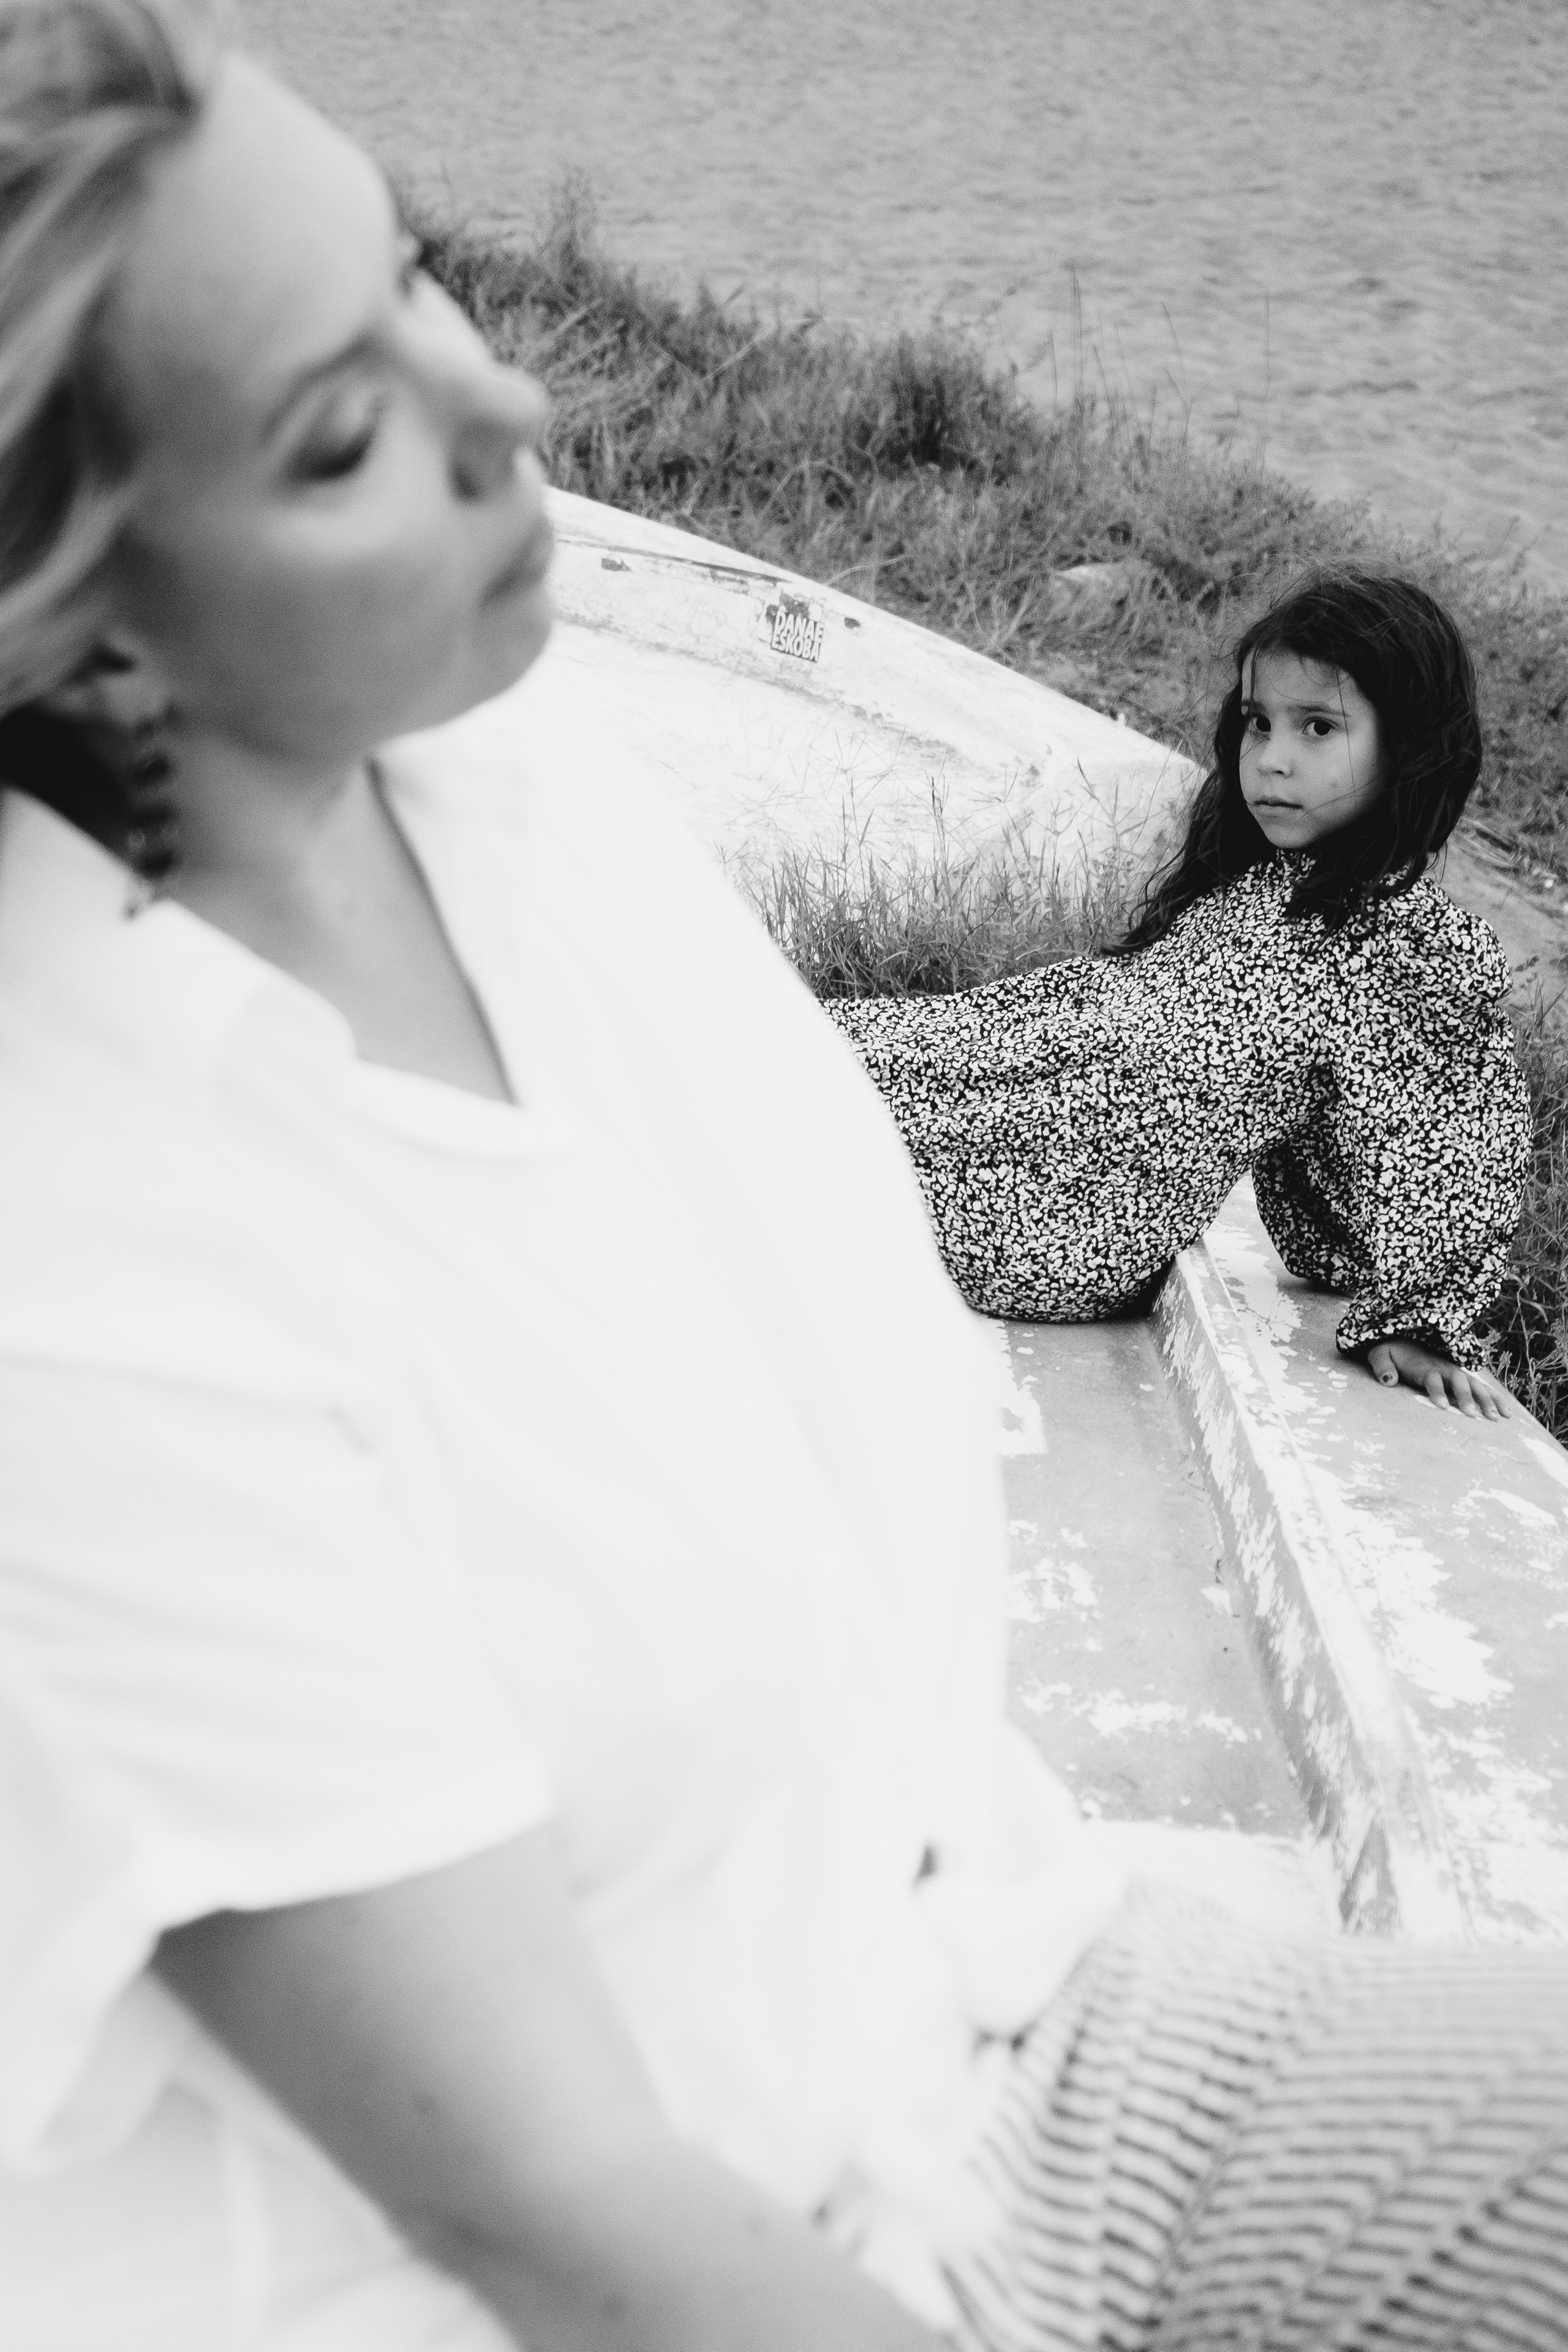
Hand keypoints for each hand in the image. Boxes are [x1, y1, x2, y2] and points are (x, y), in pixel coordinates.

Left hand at [1366, 1337, 1510, 1419]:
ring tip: (1497, 1417)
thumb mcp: (1380, 1355)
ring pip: (1475, 1385)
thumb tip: (1387, 1379)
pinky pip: (1482, 1387)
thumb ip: (1382, 1366)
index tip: (1441, 1406)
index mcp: (1425, 1366)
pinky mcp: (1463, 1376)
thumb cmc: (1391, 1351)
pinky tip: (1507, 1413)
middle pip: (1458, 1383)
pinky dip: (1496, 1398)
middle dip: (1466, 1398)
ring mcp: (1456, 1372)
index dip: (1436, 1391)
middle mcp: (1444, 1368)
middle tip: (1473, 1416)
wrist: (1404, 1339)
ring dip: (1487, 1400)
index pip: (1432, 1379)